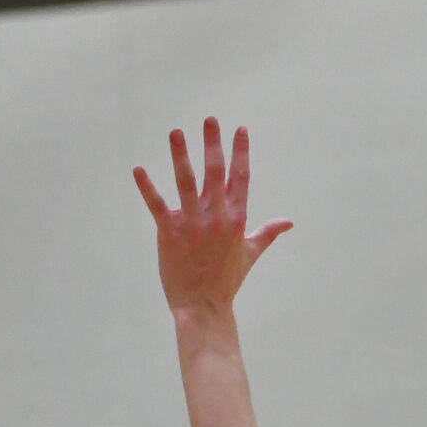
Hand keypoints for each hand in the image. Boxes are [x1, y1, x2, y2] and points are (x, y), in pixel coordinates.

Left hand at [133, 118, 291, 322]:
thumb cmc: (227, 281)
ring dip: (180, 155)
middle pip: (215, 172)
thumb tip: (288, 222)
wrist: (203, 307)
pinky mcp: (169, 233)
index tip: (239, 129)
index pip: (241, 178)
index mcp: (236, 219)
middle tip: (210, 119)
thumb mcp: (250, 254)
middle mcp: (215, 217)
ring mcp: (192, 224)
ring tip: (175, 132)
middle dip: (212, 144)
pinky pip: (157, 205)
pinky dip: (147, 187)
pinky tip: (138, 169)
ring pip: (185, 182)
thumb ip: (267, 233)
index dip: (240, 152)